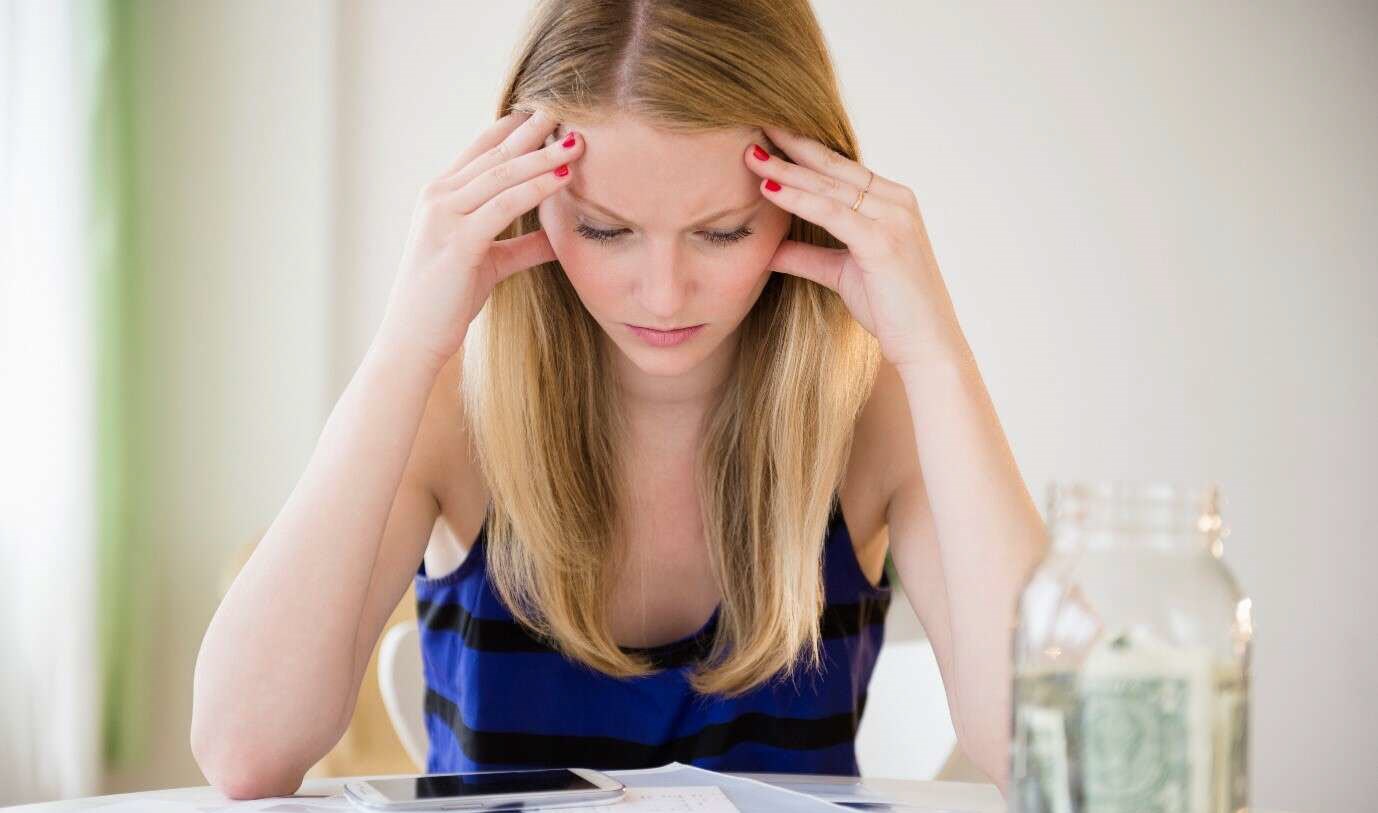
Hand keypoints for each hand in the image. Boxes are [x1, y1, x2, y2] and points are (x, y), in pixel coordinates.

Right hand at [376, 109, 583, 373]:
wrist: (413, 340)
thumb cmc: (446, 302)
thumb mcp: (489, 265)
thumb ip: (520, 246)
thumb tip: (557, 237)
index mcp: (441, 197)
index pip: (481, 150)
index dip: (514, 129)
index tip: (548, 115)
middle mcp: (438, 198)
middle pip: (494, 154)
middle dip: (533, 131)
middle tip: (567, 110)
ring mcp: (444, 217)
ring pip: (502, 174)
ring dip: (542, 154)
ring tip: (576, 139)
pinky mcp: (457, 242)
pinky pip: (503, 205)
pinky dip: (536, 188)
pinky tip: (563, 176)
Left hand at [744, 127, 971, 370]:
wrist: (927, 345)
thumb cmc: (892, 309)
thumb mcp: (841, 273)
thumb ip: (807, 255)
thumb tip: (768, 248)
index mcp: (892, 202)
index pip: (839, 168)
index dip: (802, 151)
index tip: (768, 135)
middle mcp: (896, 202)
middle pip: (832, 167)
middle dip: (790, 147)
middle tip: (752, 125)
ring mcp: (893, 218)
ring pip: (828, 186)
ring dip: (786, 169)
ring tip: (751, 155)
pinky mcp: (883, 241)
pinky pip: (831, 213)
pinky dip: (798, 200)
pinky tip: (769, 190)